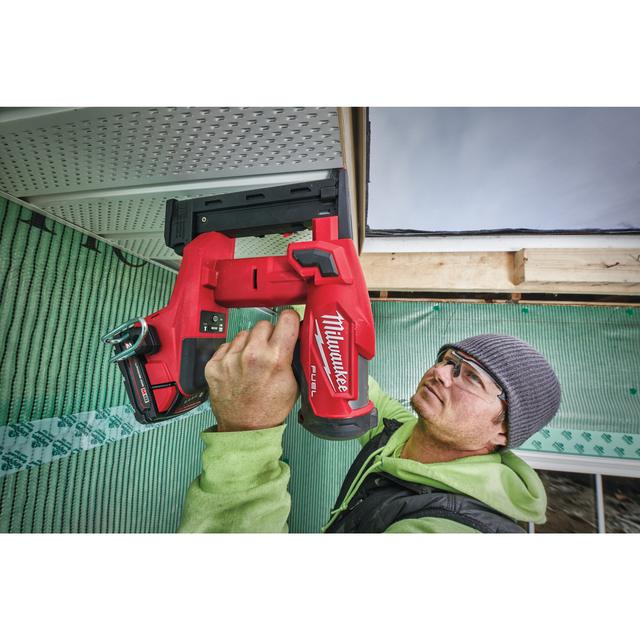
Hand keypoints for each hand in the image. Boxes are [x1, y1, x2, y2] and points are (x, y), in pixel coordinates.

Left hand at [204, 309, 300, 431]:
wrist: (243, 429)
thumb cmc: (269, 409)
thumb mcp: (294, 383)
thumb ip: (293, 357)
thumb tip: (296, 337)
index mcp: (275, 358)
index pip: (286, 318)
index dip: (289, 321)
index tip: (289, 324)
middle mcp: (251, 354)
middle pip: (264, 324)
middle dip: (269, 334)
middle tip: (270, 350)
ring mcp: (230, 359)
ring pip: (244, 333)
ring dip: (250, 343)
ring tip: (253, 362)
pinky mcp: (214, 365)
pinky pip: (227, 345)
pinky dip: (233, 353)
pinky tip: (239, 367)